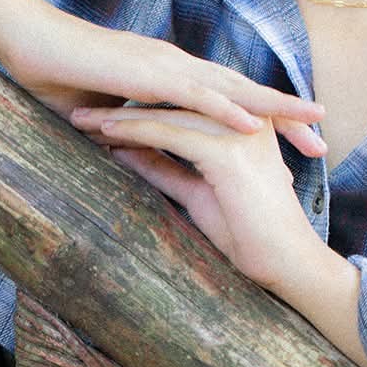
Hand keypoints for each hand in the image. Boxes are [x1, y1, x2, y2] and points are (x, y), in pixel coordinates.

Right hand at [0, 0, 325, 147]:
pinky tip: (252, 125)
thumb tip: (134, 156)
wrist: (23, 39)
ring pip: (230, 89)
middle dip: (285, 119)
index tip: (295, 147)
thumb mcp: (103, 115)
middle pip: (243, 93)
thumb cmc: (55, 76)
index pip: (228, 101)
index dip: (263, 122)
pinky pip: (192, 93)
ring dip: (271, 109)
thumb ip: (125, 131)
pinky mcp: (145, 72)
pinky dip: (225, 109)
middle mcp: (177, 66)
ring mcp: (164, 65)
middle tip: (323, 142)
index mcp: (171, 75)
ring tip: (309, 127)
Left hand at [68, 100, 326, 291]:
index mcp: (244, 123)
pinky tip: (106, 132)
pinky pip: (171, 134)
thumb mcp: (196, 194)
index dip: (139, 108)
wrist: (287, 264)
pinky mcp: (228, 152)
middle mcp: (244, 119)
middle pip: (172, 103)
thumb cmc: (248, 235)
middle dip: (124, 104)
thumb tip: (126, 155)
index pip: (182, 107)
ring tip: (81, 118)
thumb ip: (165, 170)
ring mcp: (238, 132)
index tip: (99, 112)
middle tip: (79, 105)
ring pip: (167, 113)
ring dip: (121, 115)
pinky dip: (136, 132)